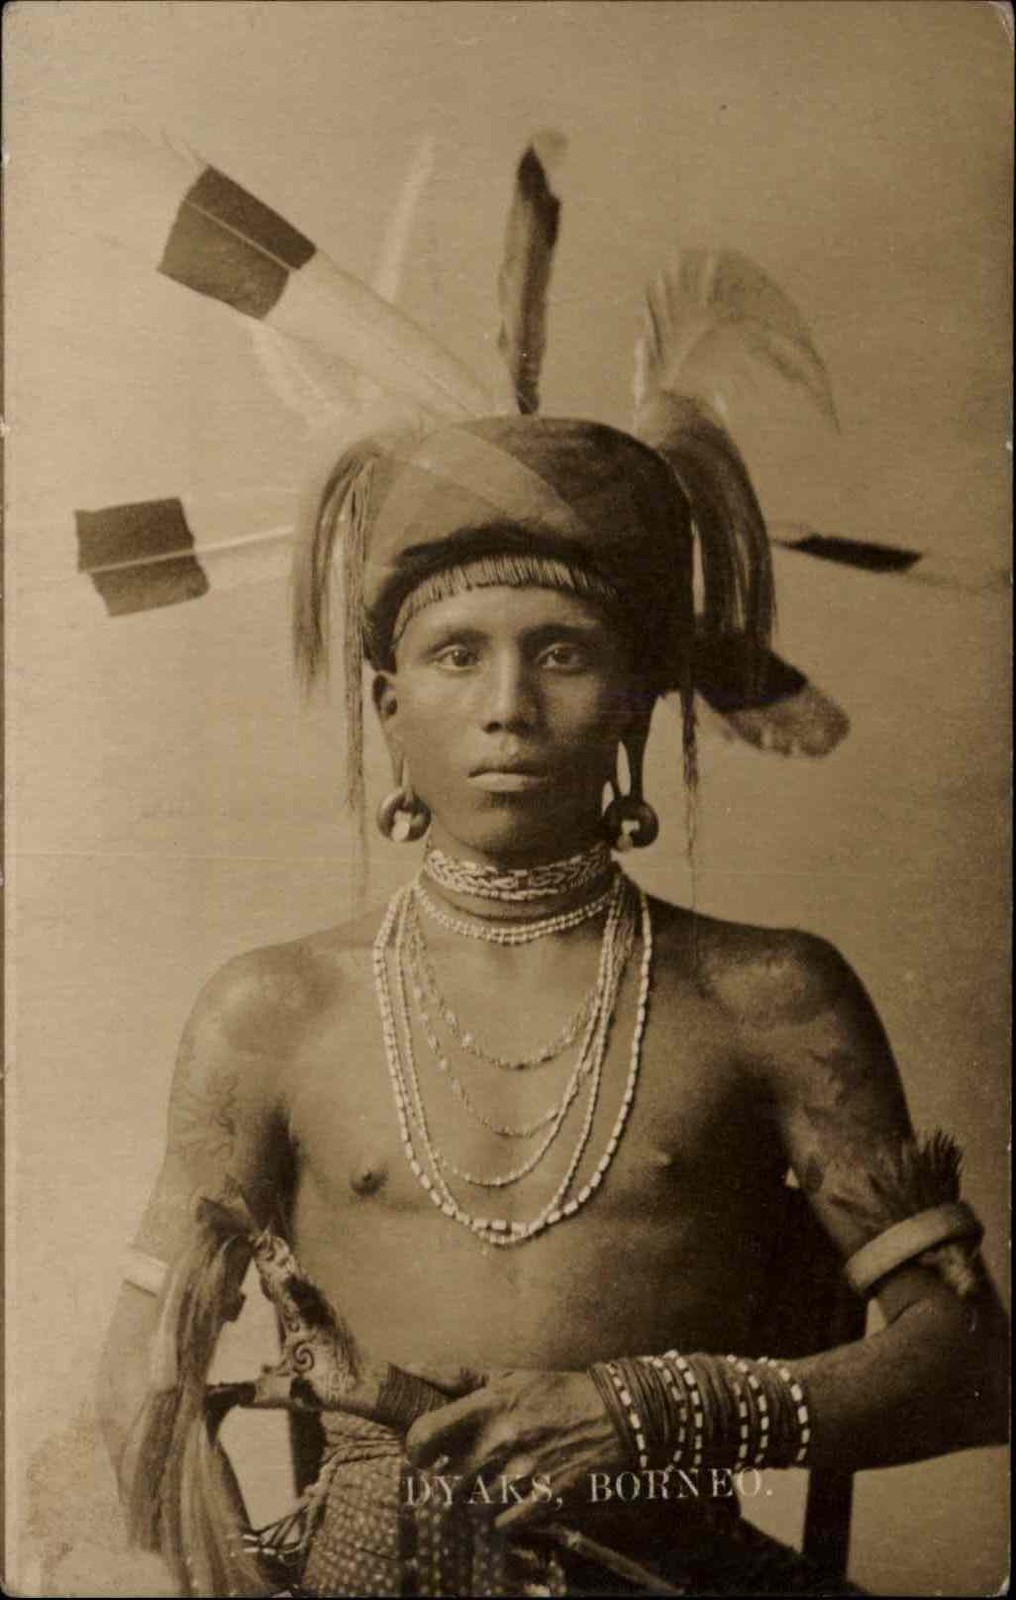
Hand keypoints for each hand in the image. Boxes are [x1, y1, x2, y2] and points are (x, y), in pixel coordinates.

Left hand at [405, 1368, 621, 1531]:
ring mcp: (522, 1475)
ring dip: (477, 1497)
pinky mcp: (543, 1502)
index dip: (415, 1449)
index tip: (424, 1452)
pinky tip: (515, 1496)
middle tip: (470, 1466)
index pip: (424, 1436)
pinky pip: (500, 1524)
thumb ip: (456, 1375)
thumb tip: (410, 1366)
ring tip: (495, 1480)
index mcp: (488, 1405)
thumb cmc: (554, 1393)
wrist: (614, 1417)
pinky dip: (502, 1515)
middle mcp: (500, 1441)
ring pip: (471, 1505)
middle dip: (453, 1476)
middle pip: (446, 1479)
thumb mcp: (508, 1376)